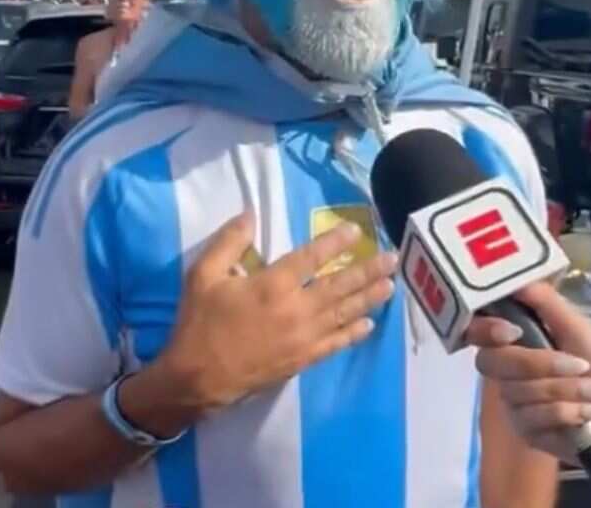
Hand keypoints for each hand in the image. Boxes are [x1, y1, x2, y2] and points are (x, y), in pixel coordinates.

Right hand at [157, 214, 396, 410]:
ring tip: (390, 285)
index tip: (356, 231)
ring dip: (369, 298)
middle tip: (391, 258)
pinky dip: (354, 333)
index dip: (335, 242)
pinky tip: (369, 324)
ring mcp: (304, 337)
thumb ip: (228, 242)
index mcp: (272, 284)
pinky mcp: (303, 359)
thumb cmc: (200, 322)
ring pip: (344, 313)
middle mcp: (296, 308)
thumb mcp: (202, 274)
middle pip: (339, 285)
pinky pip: (336, 343)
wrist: (199, 376)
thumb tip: (250, 214)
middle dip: (367, 270)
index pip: (311, 257)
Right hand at [465, 281, 590, 471]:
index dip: (484, 330)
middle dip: (541, 364)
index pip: (478, 333)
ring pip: (517, 392)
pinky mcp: (526, 432)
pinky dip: (569, 412)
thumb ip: (548, 304)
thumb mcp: (583, 332)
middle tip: (580, 365)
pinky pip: (532, 418)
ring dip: (568, 390)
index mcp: (520, 344)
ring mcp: (515, 405)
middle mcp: (510, 373)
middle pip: (491, 363)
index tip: (511, 332)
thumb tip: (515, 277)